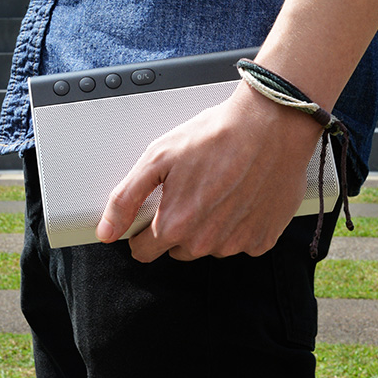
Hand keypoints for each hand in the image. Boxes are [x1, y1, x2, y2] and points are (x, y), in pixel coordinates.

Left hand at [95, 83, 322, 262]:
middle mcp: (207, 243)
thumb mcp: (157, 158)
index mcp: (176, 226)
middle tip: (191, 190)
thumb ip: (126, 198)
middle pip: (177, 249)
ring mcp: (238, 244)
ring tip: (218, 188)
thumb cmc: (216, 136)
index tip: (154, 212)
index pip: (144, 251)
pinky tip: (240, 196)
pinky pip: (240, 242)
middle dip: (177, 225)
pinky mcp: (264, 239)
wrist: (271, 125)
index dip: (142, 232)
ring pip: (208, 246)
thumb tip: (106, 232)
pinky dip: (238, 224)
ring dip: (208, 226)